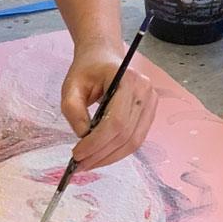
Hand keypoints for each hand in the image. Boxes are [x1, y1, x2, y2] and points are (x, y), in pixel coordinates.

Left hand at [61, 43, 156, 168]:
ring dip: (110, 157)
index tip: (77, 154)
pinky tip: (101, 155)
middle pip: (126, 134)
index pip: (116, 121)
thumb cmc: (87, 70)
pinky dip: (118, 151)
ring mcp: (151, 102)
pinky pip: (136, 139)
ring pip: (133, 141)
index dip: (97, 142)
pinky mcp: (149, 113)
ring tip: (89, 163)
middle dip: (102, 154)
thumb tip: (83, 136)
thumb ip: (73, 110)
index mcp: (128, 80)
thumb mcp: (71, 86)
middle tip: (80, 164)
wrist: (103, 57)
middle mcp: (145, 91)